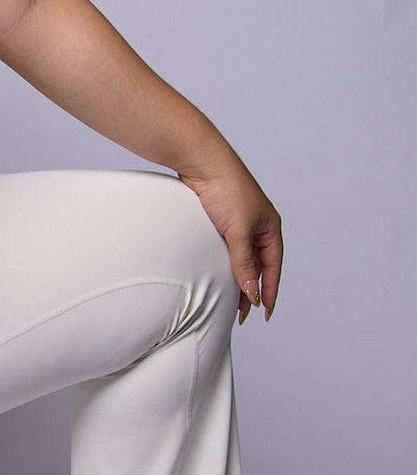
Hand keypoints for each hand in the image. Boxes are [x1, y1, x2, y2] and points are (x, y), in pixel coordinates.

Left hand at [176, 156, 281, 324]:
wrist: (201, 162)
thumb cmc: (226, 190)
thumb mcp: (238, 232)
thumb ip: (244, 263)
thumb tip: (252, 292)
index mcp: (270, 227)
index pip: (273, 266)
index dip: (271, 290)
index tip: (266, 311)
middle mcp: (257, 225)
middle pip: (258, 264)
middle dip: (253, 288)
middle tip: (243, 312)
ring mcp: (238, 222)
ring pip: (241, 256)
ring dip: (237, 276)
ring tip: (230, 299)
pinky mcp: (218, 219)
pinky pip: (225, 248)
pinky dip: (224, 262)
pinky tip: (216, 273)